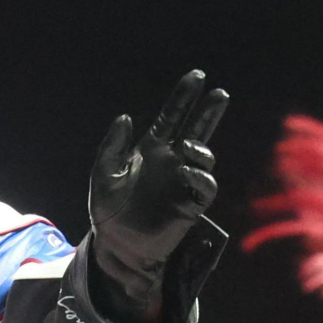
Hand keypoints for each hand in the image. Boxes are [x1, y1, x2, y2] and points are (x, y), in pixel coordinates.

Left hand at [87, 70, 228, 322]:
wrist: (116, 246)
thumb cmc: (108, 211)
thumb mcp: (103, 175)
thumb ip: (112, 146)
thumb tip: (126, 117)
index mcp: (150, 151)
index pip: (171, 118)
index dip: (183, 98)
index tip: (197, 77)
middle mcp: (171, 162)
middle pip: (196, 130)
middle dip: (208, 112)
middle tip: (219, 93)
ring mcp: (182, 183)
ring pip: (203, 157)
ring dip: (199, 148)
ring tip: (188, 146)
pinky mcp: (190, 204)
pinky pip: (204, 185)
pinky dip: (200, 175)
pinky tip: (187, 170)